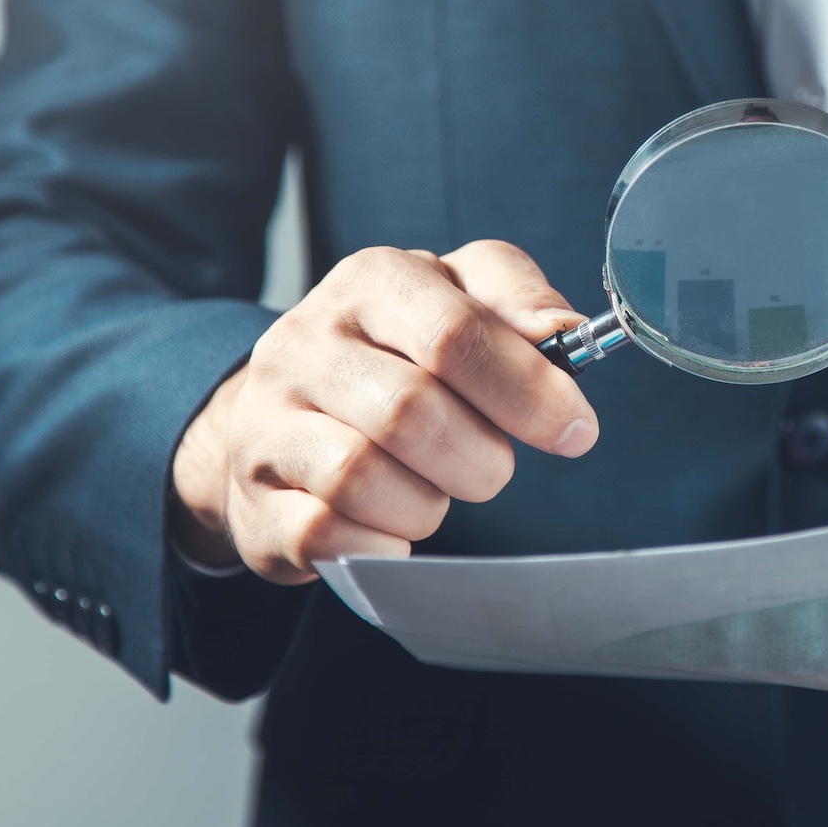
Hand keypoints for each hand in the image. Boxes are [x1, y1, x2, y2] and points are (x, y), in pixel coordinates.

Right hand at [170, 241, 597, 581]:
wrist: (277, 414)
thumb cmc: (395, 354)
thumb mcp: (459, 296)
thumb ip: (518, 299)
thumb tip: (564, 329)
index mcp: (370, 282)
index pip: (454, 335)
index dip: (527, 390)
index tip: (575, 429)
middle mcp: (304, 344)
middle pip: (412, 413)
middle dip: (481, 458)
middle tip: (492, 467)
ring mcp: (265, 423)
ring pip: (363, 478)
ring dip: (429, 503)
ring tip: (437, 490)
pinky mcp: (252, 500)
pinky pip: (325, 534)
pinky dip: (384, 544)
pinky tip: (395, 527)